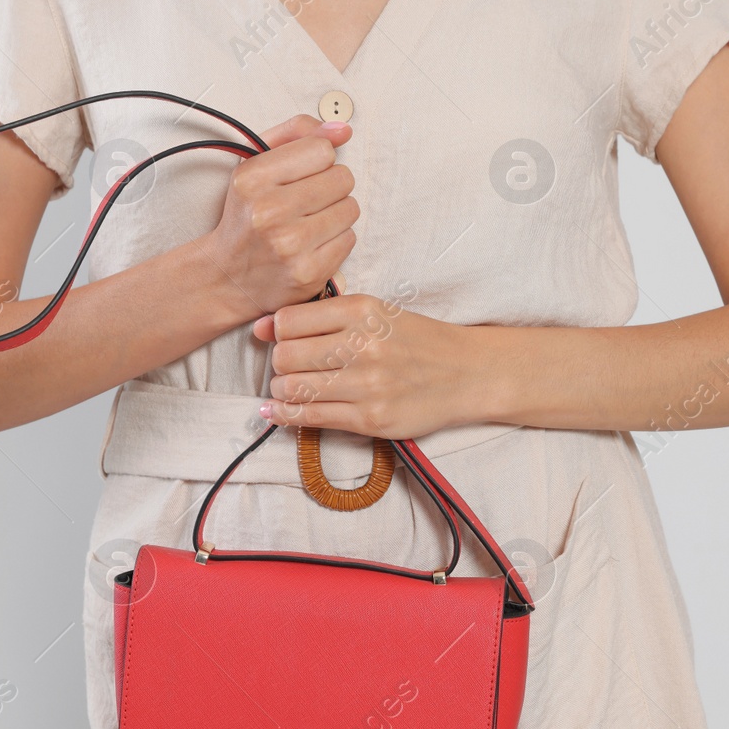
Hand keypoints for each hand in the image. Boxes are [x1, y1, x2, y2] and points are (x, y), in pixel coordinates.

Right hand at [204, 115, 358, 314]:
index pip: (322, 149)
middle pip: (342, 178)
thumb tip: (343, 130)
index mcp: (252, 179)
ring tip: (309, 222)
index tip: (299, 176)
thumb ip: (296, 134)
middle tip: (305, 202)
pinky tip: (312, 244)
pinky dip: (335, 240)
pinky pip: (350, 238)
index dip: (316, 161)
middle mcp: (269, 212)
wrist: (228, 277)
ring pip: (351, 208)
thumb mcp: (255, 164)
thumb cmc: (247, 216)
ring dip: (335, 213)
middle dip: (329, 187)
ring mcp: (290, 245)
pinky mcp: (308, 272)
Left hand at [253, 293, 481, 439]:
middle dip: (279, 363)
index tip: (282, 339)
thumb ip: (320, 317)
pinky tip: (277, 412)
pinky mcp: (370, 418)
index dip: (277, 332)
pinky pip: (311, 418)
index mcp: (362, 310)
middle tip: (289, 367)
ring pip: (293, 388)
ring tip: (291, 388)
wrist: (466, 373)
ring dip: (282, 391)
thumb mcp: (375, 313)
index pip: (289, 321)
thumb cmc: (416, 340)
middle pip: (285, 356)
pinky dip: (285, 416)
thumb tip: (261, 327)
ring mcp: (366, 384)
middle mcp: (363, 345)